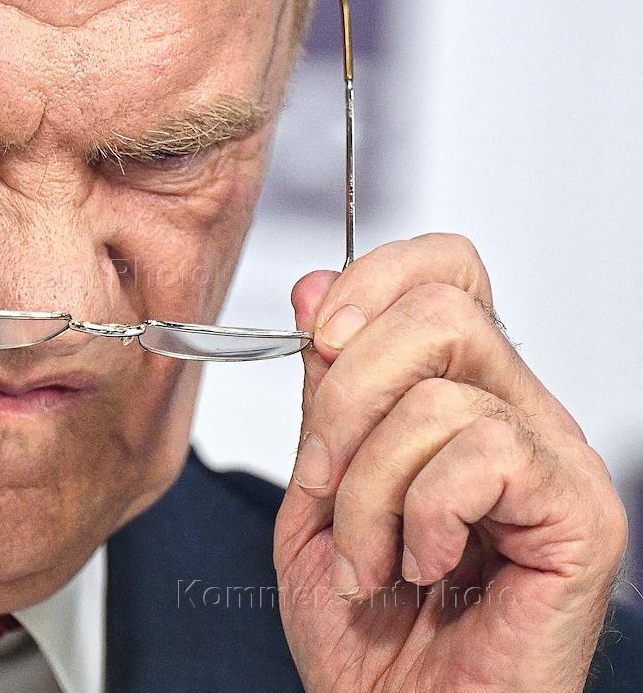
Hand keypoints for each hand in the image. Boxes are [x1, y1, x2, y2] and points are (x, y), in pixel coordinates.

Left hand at [274, 233, 626, 691]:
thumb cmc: (362, 625)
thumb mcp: (317, 487)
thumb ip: (323, 390)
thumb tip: (314, 286)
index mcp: (455, 392)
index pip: (443, 271)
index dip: (371, 280)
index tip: (316, 338)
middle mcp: (514, 411)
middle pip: (438, 310)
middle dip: (346, 396)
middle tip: (323, 480)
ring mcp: (554, 459)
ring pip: (440, 394)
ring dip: (368, 489)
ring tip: (368, 558)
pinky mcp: (580, 514)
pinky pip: (484, 452)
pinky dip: (423, 515)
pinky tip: (425, 566)